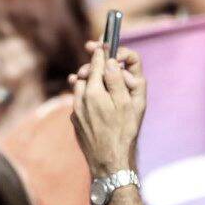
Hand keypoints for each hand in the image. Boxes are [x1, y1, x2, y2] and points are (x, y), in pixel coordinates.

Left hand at [70, 43, 145, 179]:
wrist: (110, 161)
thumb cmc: (124, 132)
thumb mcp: (128, 103)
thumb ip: (117, 80)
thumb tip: (110, 61)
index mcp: (94, 91)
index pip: (97, 63)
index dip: (102, 51)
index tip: (103, 42)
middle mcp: (80, 99)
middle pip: (87, 74)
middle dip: (96, 67)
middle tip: (104, 64)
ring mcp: (76, 111)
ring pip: (82, 88)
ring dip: (90, 83)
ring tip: (100, 83)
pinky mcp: (75, 121)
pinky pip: (81, 103)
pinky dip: (88, 98)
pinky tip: (98, 105)